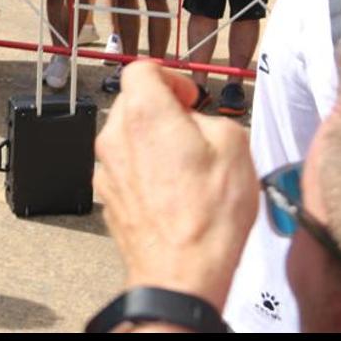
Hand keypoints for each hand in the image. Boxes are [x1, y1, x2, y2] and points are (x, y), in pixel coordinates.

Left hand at [95, 61, 257, 311]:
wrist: (179, 270)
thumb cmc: (208, 213)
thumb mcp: (235, 145)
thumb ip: (210, 117)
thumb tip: (196, 121)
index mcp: (144, 113)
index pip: (140, 69)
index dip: (170, 77)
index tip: (189, 97)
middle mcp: (115, 135)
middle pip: (132, 102)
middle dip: (163, 110)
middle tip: (193, 131)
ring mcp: (105, 166)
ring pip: (127, 136)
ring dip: (153, 141)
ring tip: (186, 168)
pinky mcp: (106, 194)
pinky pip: (125, 167)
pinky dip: (144, 169)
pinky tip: (171, 192)